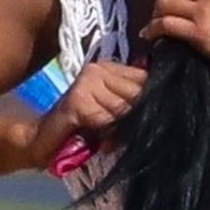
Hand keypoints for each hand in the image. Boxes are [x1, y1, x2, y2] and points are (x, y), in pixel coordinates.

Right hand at [21, 60, 144, 168]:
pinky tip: (102, 142)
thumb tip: (167, 106)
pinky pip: (108, 120)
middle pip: (137, 93)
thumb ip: (132, 103)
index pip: (146, 79)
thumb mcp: (112, 113)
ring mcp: (87, 82)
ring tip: (111, 140)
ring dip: (123, 130)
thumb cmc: (81, 130)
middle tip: (128, 135)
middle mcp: (98, 69)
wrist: (42, 141)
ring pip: (124, 109)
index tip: (153, 119)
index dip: (152, 102)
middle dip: (138, 118)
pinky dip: (109, 135)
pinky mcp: (78, 100)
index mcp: (109, 68)